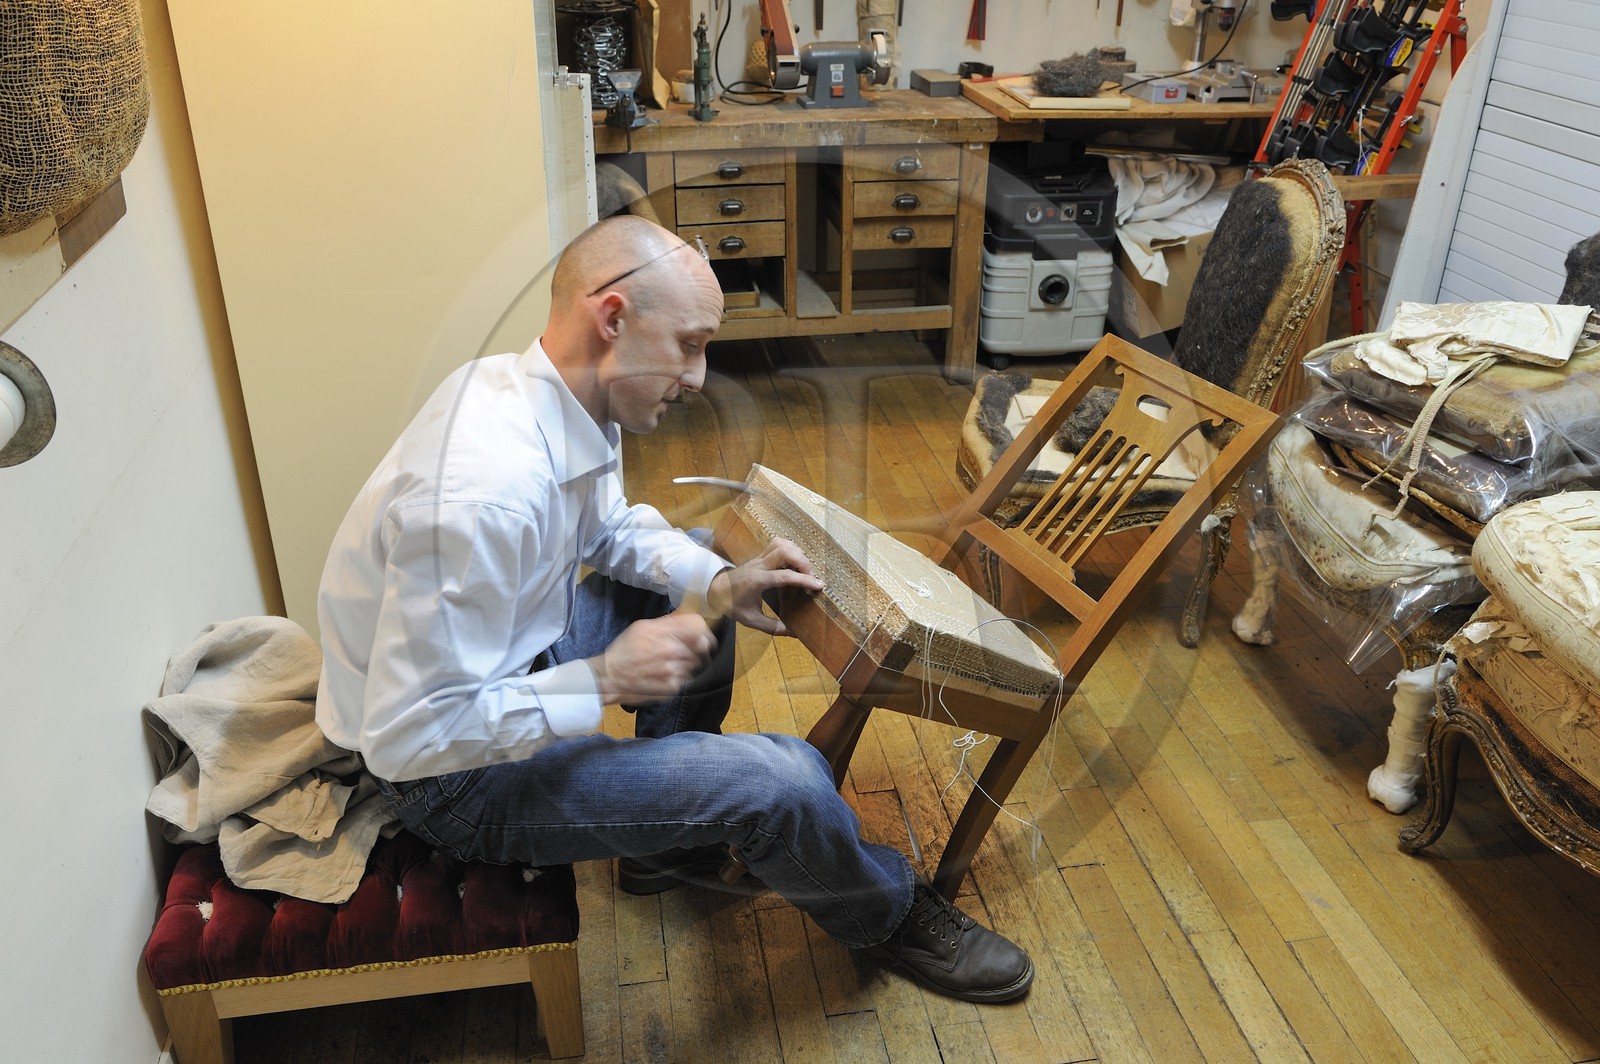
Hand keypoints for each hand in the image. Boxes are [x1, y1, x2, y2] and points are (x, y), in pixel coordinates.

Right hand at [587, 613, 716, 704]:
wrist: (609, 677)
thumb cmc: (624, 650)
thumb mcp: (642, 627)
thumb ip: (667, 621)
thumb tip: (685, 614)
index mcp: (663, 632)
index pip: (698, 625)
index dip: (703, 629)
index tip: (702, 634)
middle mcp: (671, 650)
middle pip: (702, 646)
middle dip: (698, 648)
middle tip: (688, 650)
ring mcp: (673, 670)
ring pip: (696, 663)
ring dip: (689, 663)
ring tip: (671, 663)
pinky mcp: (672, 687)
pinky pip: (687, 679)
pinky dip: (680, 677)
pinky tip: (666, 675)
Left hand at [707, 536, 822, 636]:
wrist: (715, 590)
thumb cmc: (733, 605)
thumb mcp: (751, 620)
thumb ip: (773, 627)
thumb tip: (794, 633)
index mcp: (757, 581)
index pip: (784, 576)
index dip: (803, 579)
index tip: (819, 585)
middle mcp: (759, 566)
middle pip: (784, 551)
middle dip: (803, 561)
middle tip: (810, 576)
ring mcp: (759, 558)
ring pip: (781, 543)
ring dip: (797, 552)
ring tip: (804, 568)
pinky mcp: (760, 555)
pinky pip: (777, 544)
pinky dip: (790, 548)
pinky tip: (795, 561)